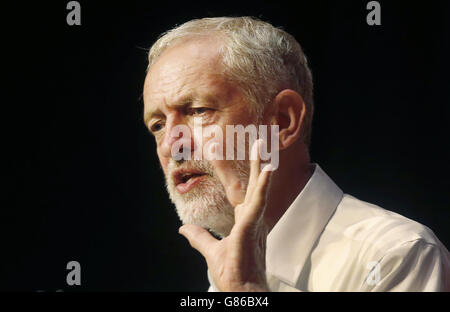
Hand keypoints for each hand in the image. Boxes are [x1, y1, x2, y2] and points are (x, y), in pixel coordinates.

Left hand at [179, 139, 272, 291]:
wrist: (241, 292)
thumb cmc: (232, 274)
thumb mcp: (211, 251)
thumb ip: (199, 237)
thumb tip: (183, 228)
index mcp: (246, 222)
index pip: (244, 193)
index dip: (244, 176)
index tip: (247, 160)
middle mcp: (253, 219)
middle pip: (255, 186)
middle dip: (258, 164)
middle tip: (260, 142)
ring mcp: (254, 222)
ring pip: (259, 188)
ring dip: (261, 166)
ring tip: (263, 146)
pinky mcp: (251, 227)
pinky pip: (259, 202)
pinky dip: (263, 186)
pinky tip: (267, 170)